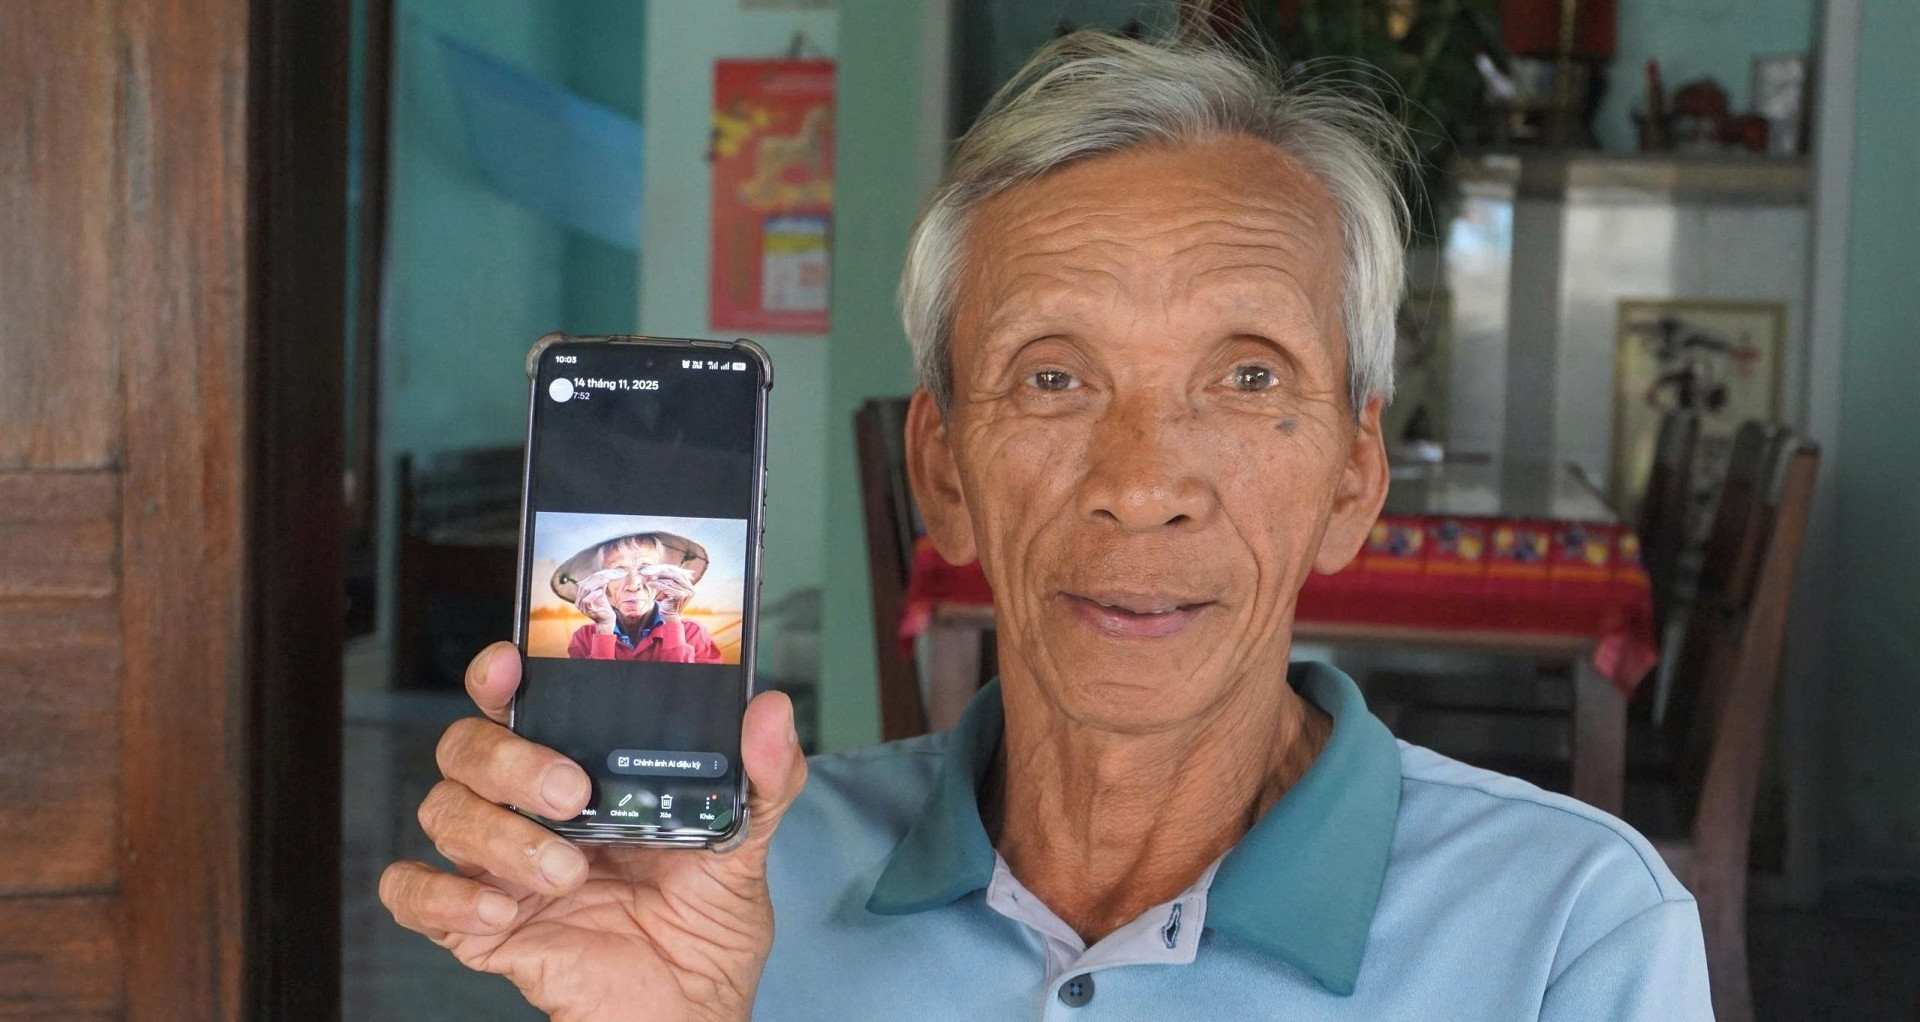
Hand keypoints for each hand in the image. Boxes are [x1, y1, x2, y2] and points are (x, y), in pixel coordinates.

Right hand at [379, 642, 807, 1021]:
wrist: (692, 1009)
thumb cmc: (707, 921)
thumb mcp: (749, 841)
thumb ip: (766, 776)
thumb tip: (772, 710)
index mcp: (582, 766)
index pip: (517, 700)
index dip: (497, 675)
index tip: (510, 666)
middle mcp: (529, 806)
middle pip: (467, 747)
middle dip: (508, 761)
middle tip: (570, 793)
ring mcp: (499, 865)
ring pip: (443, 812)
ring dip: (498, 837)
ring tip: (565, 873)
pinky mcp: (480, 926)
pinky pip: (414, 896)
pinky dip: (443, 897)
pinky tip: (498, 912)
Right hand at [573, 568, 624, 631]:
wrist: (607, 620)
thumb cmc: (604, 607)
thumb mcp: (600, 594)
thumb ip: (599, 586)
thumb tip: (602, 575)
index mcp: (580, 597)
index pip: (584, 584)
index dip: (593, 577)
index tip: (603, 573)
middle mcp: (578, 602)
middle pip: (584, 586)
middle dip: (595, 579)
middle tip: (605, 575)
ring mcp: (582, 607)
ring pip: (585, 591)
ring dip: (596, 584)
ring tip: (605, 580)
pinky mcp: (588, 611)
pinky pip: (588, 600)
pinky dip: (594, 594)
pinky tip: (601, 591)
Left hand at [639, 563, 696, 616]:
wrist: (671, 618)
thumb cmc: (670, 604)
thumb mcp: (673, 592)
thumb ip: (672, 582)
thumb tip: (662, 569)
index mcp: (690, 587)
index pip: (680, 574)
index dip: (669, 570)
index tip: (659, 568)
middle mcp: (690, 589)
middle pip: (676, 575)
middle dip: (663, 572)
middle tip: (653, 571)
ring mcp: (685, 592)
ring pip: (669, 581)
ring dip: (658, 579)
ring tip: (650, 578)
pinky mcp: (678, 595)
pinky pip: (665, 587)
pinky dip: (657, 584)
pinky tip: (650, 584)